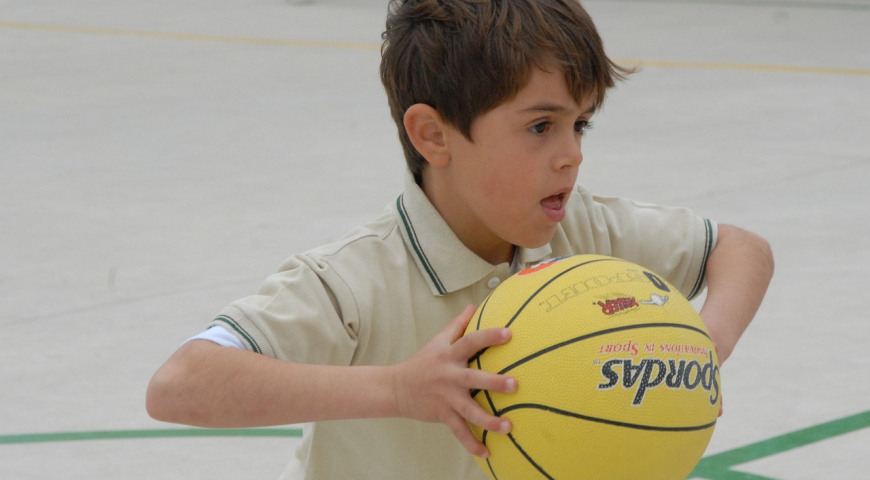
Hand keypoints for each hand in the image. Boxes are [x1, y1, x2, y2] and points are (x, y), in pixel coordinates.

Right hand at [390, 305, 516, 457]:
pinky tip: (487, 452)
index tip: (509, 333)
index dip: (488, 336)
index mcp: (449, 355)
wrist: (397, 388)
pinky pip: (458, 432)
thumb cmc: (423, 361)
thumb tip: (474, 306)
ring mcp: (446, 398)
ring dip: (488, 420)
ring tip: (508, 427)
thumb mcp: (438, 341)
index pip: (470, 342)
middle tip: (515, 385)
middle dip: (493, 382)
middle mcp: (449, 376)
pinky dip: (471, 443)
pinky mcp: (442, 414)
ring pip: (468, 411)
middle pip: (473, 379)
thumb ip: (458, 325)